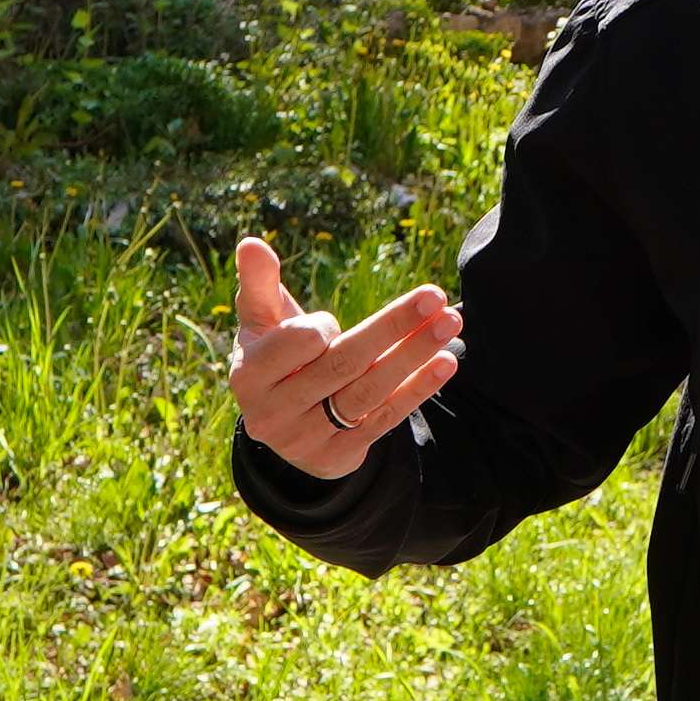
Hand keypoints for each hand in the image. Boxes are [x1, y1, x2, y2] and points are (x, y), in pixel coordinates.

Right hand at [230, 234, 459, 484]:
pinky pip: (384, 418)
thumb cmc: (276, 356)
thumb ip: (259, 284)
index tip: (333, 322)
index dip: (323, 327)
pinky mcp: (338, 457)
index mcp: (249, 375)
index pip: (300, 342)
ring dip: (413, 356)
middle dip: (393, 327)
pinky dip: (417, 389)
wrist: (284, 424)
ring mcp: (306, 440)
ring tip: (449, 323)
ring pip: (368, 393)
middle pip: (343, 364)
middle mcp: (274, 412)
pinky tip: (445, 362)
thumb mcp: (262, 323)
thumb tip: (251, 243)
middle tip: (434, 296)